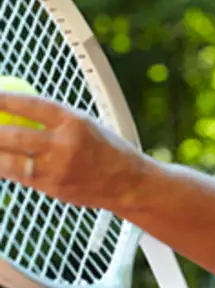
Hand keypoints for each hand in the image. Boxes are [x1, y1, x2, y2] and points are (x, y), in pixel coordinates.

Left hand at [0, 93, 144, 209]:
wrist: (128, 182)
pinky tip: (0, 162)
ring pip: (7, 161)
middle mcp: (64, 145)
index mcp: (75, 122)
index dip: (4, 99)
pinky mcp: (51, 188)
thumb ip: (56, 121)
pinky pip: (17, 176)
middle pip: (11, 135)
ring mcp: (56, 169)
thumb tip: (21, 110)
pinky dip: (3, 168)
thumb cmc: (108, 150)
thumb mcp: (87, 125)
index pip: (31, 105)